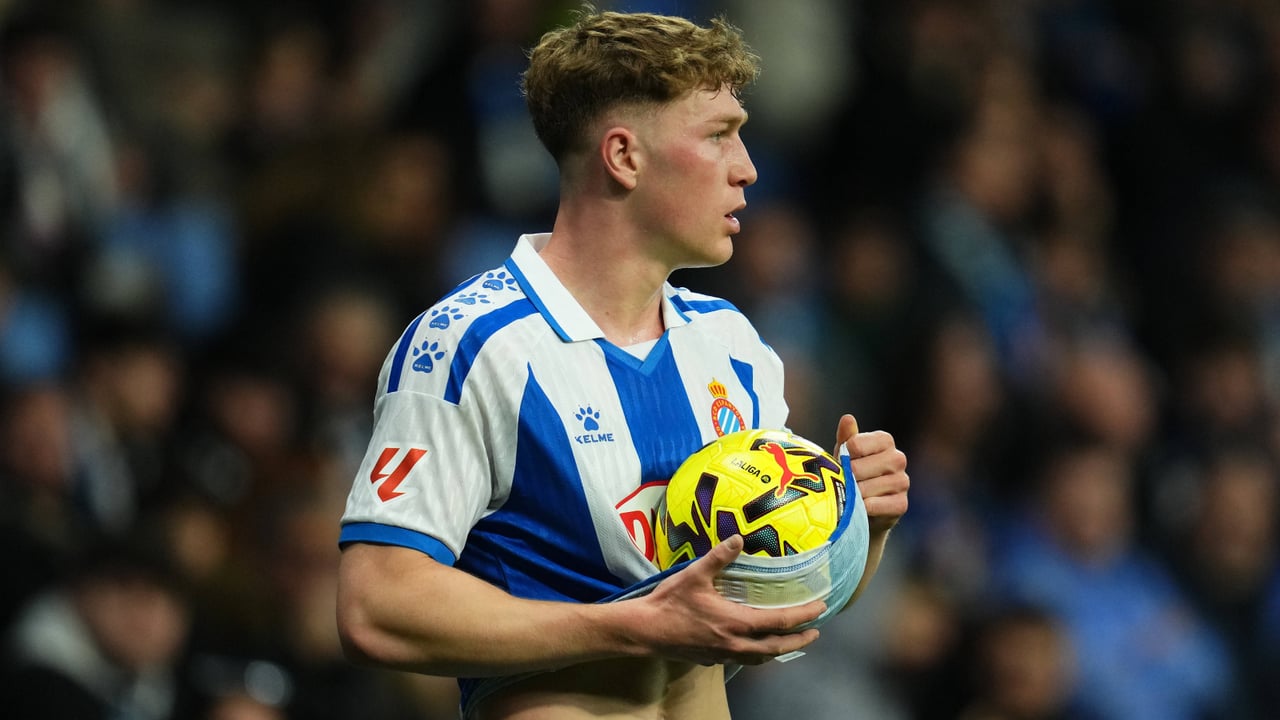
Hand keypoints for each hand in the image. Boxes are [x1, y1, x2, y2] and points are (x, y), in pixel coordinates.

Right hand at [636, 535, 823, 665]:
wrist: (645, 632)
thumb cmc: (670, 603)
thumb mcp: (694, 575)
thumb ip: (719, 557)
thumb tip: (738, 538)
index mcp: (736, 623)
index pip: (779, 621)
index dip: (803, 616)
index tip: (820, 609)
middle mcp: (735, 643)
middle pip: (777, 646)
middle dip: (799, 640)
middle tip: (815, 633)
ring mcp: (724, 654)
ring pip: (761, 657)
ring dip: (779, 650)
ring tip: (790, 644)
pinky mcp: (712, 659)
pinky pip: (744, 660)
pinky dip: (758, 655)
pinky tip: (755, 649)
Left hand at [835, 414, 908, 535]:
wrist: (861, 507)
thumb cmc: (852, 474)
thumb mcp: (845, 454)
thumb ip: (846, 437)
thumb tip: (848, 418)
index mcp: (884, 441)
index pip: (856, 444)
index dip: (842, 457)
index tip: (840, 463)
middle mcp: (898, 458)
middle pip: (860, 467)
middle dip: (847, 478)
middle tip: (842, 483)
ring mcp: (902, 481)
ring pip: (869, 487)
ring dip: (855, 494)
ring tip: (850, 496)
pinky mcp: (901, 503)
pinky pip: (880, 505)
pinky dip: (867, 508)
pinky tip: (861, 508)